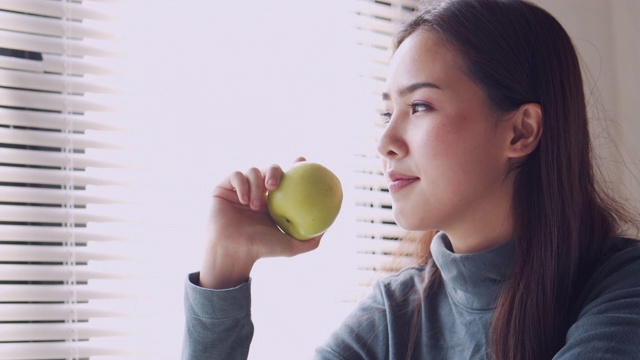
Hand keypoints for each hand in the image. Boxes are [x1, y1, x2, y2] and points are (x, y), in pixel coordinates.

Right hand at [199, 158, 321, 288]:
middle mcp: (258, 190)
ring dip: (255, 186)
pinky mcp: (224, 187)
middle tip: (274, 185)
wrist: (233, 251)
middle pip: (269, 168)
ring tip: (255, 206)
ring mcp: (240, 187)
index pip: (286, 177)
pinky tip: (244, 200)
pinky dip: (242, 186)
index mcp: (273, 199)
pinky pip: (235, 175)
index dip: (295, 164)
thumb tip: (328, 228)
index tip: (303, 160)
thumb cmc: (261, 250)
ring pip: (252, 171)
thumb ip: (310, 241)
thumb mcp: (290, 247)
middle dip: (274, 170)